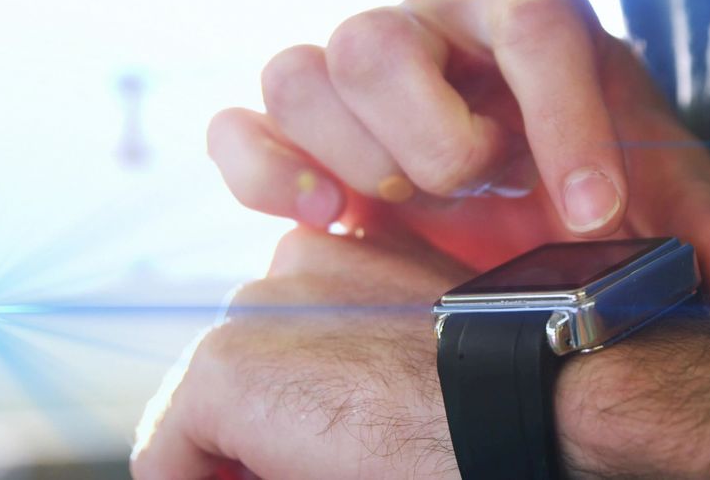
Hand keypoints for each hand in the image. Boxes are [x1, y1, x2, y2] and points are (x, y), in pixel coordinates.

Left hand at [129, 227, 619, 478]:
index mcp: (351, 252)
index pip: (292, 335)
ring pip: (213, 412)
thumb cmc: (512, 387)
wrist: (540, 396)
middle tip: (339, 459)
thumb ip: (373, 347)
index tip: (338, 442)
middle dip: (274, 426)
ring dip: (249, 453)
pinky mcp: (224, 369)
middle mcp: (294, 260)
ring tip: (330, 466)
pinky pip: (169, 459)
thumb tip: (320, 415)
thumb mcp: (436, 351)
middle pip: (251, 369)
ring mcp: (255, 309)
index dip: (304, 407)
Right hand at [205, 0, 709, 304]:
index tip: (593, 212)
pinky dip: (263, 170)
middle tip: (472, 192)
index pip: (531, 22)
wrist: (519, 170)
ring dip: (351, 153)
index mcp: (525, 13)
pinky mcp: (304, 129)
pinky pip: (245, 123)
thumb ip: (693, 222)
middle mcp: (430, 27)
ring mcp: (356, 72)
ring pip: (304, 69)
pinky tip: (319, 217)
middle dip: (427, 134)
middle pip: (382, 36)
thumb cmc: (588, 161)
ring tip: (401, 208)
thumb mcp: (652, 183)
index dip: (561, 115)